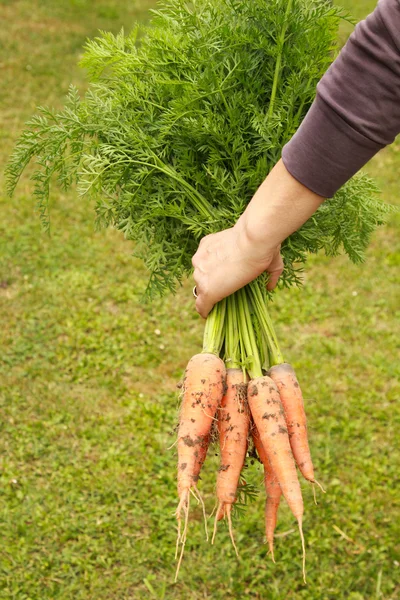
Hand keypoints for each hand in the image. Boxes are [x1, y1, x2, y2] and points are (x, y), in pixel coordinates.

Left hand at [191, 160, 323, 318]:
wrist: (254, 241)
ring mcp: (200, 275)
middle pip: (201, 278)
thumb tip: (270, 287)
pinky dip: (205, 312)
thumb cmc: (259, 243)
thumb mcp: (262, 254)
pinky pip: (202, 306)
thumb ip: (269, 272)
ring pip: (202, 291)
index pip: (204, 267)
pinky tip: (209, 316)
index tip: (220, 283)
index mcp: (207, 247)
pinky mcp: (207, 290)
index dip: (212, 276)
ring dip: (210, 296)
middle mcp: (199, 260)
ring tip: (220, 305)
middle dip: (212, 284)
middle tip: (225, 291)